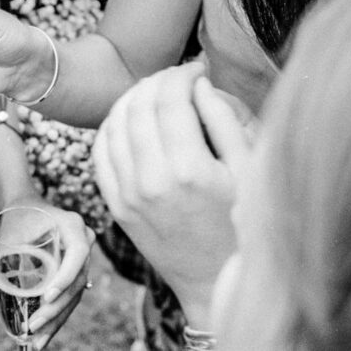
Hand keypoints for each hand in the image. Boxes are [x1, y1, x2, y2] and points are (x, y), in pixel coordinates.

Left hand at [0, 198, 94, 349]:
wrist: (24, 207)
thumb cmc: (13, 220)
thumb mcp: (1, 242)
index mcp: (71, 224)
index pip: (77, 253)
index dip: (66, 276)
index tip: (47, 296)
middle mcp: (84, 240)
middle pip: (78, 280)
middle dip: (56, 308)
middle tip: (34, 326)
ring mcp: (83, 257)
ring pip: (76, 292)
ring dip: (57, 318)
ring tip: (38, 340)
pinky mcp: (77, 270)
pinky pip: (71, 294)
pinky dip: (58, 314)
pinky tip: (44, 334)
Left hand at [92, 62, 251, 328]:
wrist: (215, 281)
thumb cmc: (244, 224)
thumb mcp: (251, 173)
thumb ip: (226, 122)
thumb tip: (200, 84)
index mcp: (189, 170)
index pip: (170, 98)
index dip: (181, 73)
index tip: (196, 69)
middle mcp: (150, 180)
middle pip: (139, 104)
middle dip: (157, 80)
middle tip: (176, 77)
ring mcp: (127, 194)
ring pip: (114, 122)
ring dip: (132, 97)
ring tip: (155, 92)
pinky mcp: (115, 205)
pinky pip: (100, 151)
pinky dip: (111, 125)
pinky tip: (131, 117)